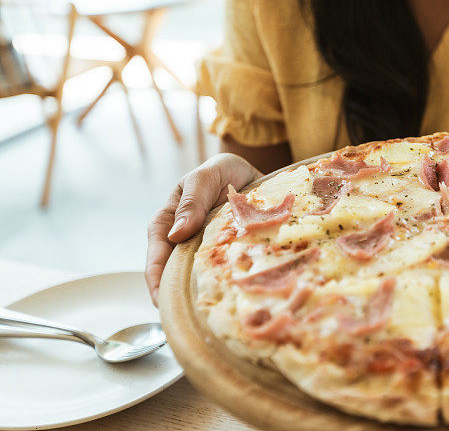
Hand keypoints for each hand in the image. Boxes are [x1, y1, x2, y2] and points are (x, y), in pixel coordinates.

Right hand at [146, 153, 262, 305]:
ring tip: (206, 316)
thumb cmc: (222, 170)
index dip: (156, 278)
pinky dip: (225, 285)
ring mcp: (206, 248)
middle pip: (174, 272)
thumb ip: (192, 201)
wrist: (252, 170)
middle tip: (182, 319)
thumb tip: (175, 235)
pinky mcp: (227, 253)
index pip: (158, 254)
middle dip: (175, 296)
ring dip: (201, 294)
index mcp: (170, 220)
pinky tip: (231, 299)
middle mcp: (186, 239)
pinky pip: (223, 272)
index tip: (160, 300)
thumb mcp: (205, 178)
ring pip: (197, 276)